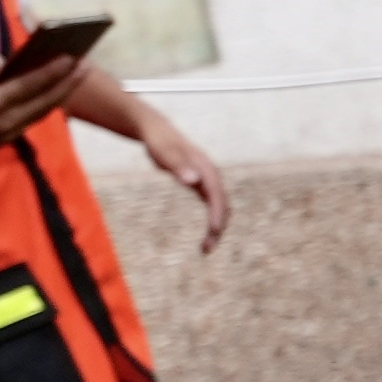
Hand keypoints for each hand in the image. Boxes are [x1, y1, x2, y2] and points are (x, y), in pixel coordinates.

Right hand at [0, 50, 86, 161]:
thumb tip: (2, 61)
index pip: (30, 87)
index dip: (53, 72)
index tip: (72, 59)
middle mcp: (5, 123)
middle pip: (45, 102)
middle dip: (67, 84)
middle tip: (85, 65)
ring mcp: (7, 133)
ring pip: (42, 113)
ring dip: (61, 95)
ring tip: (75, 76)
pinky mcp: (5, 138)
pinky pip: (32, 120)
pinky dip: (46, 105)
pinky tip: (53, 93)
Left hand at [131, 102, 227, 252]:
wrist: (158, 131)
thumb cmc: (159, 141)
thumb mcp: (165, 153)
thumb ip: (178, 166)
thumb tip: (193, 182)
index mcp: (207, 171)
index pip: (217, 198)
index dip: (217, 216)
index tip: (212, 234)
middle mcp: (212, 177)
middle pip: (223, 207)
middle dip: (218, 229)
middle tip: (206, 249)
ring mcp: (208, 182)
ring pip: (220, 209)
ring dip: (217, 229)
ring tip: (206, 248)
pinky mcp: (201, 185)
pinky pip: (212, 207)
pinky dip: (212, 221)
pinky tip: (206, 235)